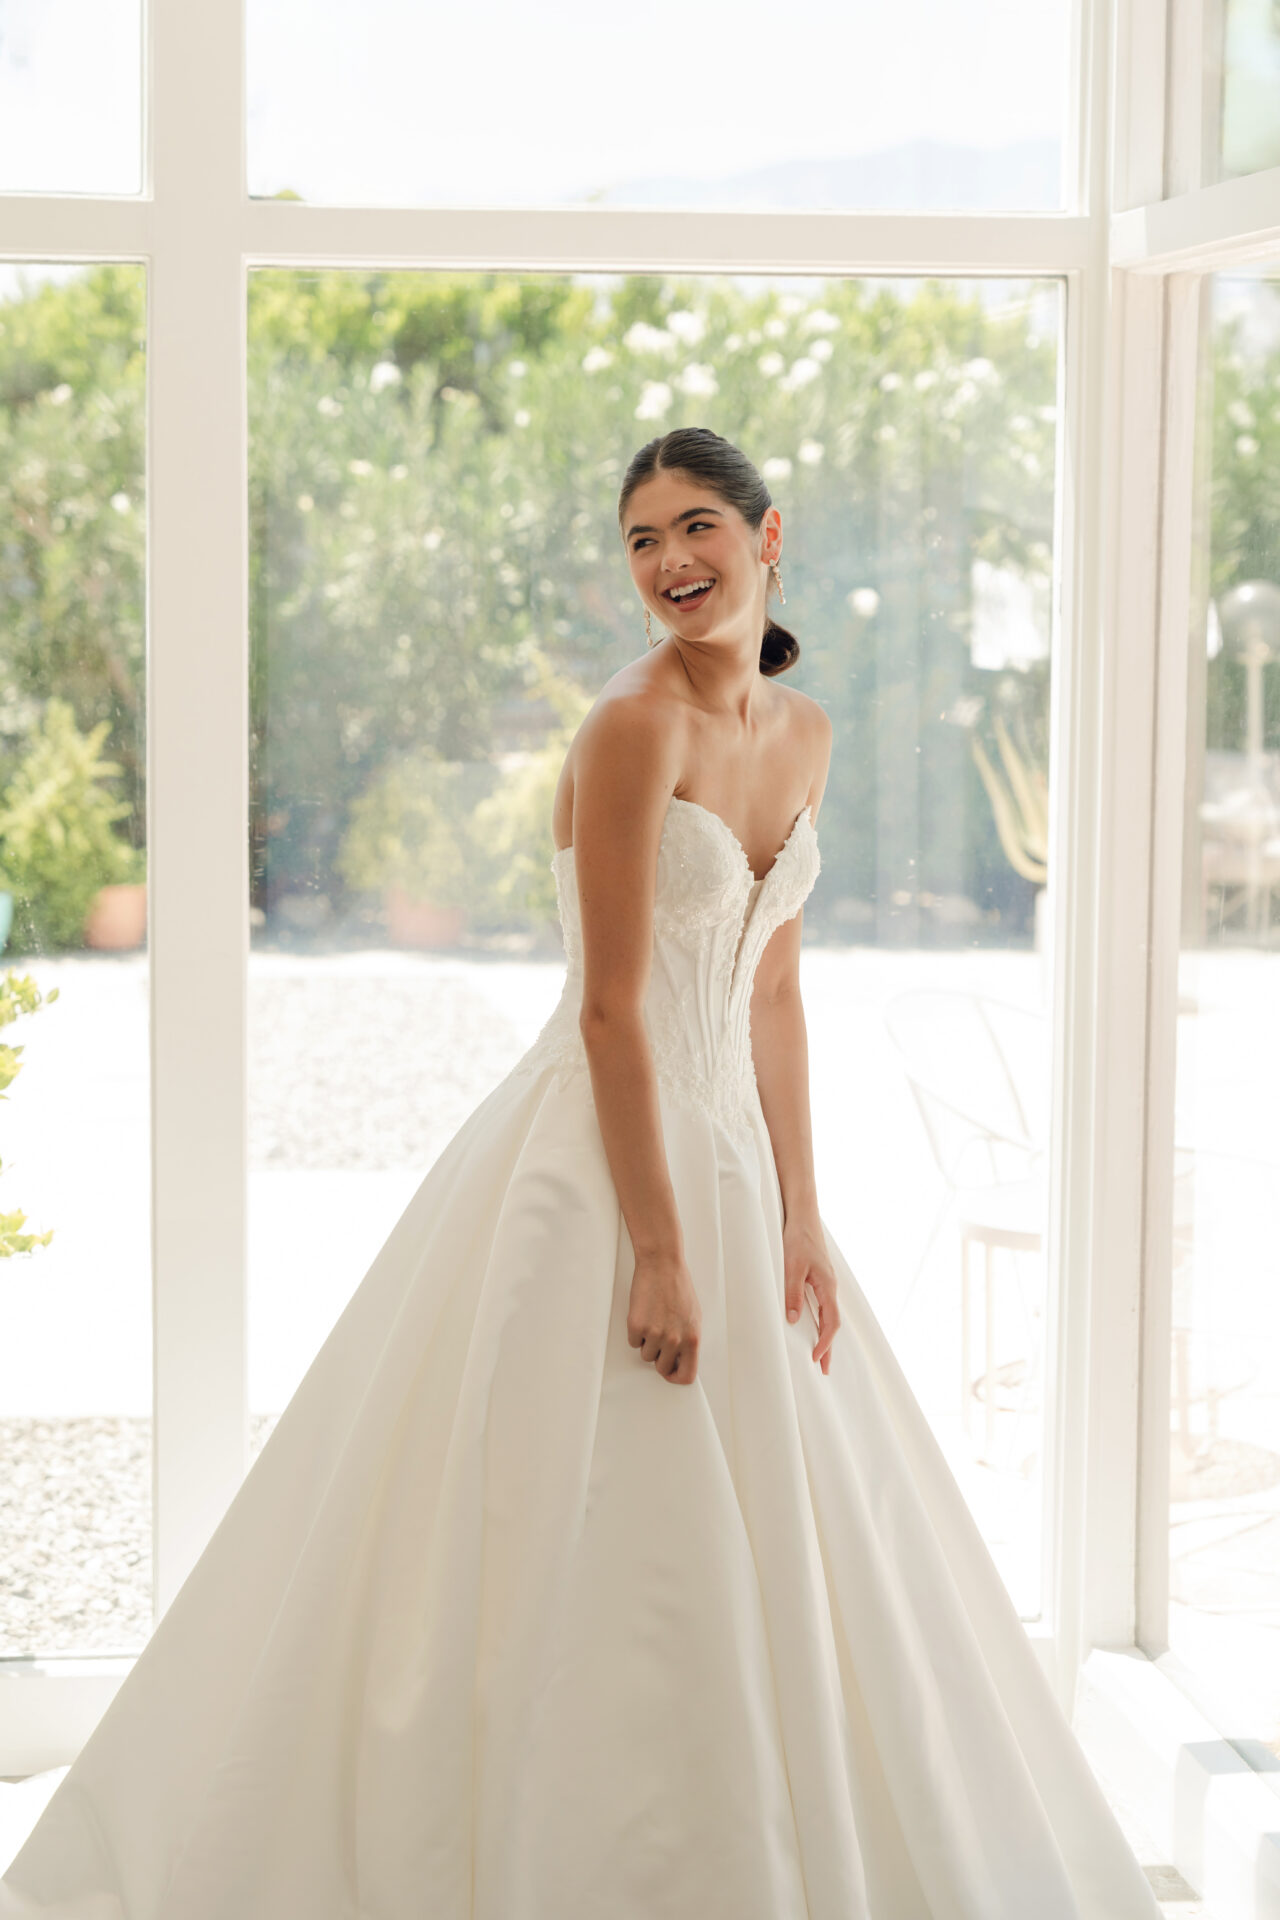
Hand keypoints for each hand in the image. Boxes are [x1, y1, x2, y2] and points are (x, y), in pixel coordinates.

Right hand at [627, 1250, 701, 1384]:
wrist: (661, 1265)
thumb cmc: (678, 1287)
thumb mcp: (693, 1317)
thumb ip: (688, 1340)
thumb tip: (681, 1359)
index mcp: (692, 1338)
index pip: (687, 1375)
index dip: (676, 1377)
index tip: (670, 1372)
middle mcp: (675, 1340)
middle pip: (662, 1367)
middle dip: (659, 1357)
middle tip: (659, 1339)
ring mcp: (654, 1334)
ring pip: (646, 1355)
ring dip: (647, 1343)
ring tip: (653, 1321)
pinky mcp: (636, 1326)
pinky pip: (633, 1342)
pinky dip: (635, 1332)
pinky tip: (643, 1314)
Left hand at [782, 1217, 839, 1374]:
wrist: (802, 1216)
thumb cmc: (798, 1239)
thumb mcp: (791, 1267)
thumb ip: (793, 1294)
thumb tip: (793, 1320)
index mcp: (827, 1286)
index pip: (830, 1323)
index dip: (825, 1343)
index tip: (817, 1359)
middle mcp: (830, 1287)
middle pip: (833, 1323)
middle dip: (829, 1347)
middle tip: (825, 1370)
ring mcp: (826, 1283)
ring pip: (829, 1315)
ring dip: (825, 1336)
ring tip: (820, 1354)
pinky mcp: (820, 1278)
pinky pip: (823, 1306)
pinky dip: (821, 1322)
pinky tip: (814, 1327)